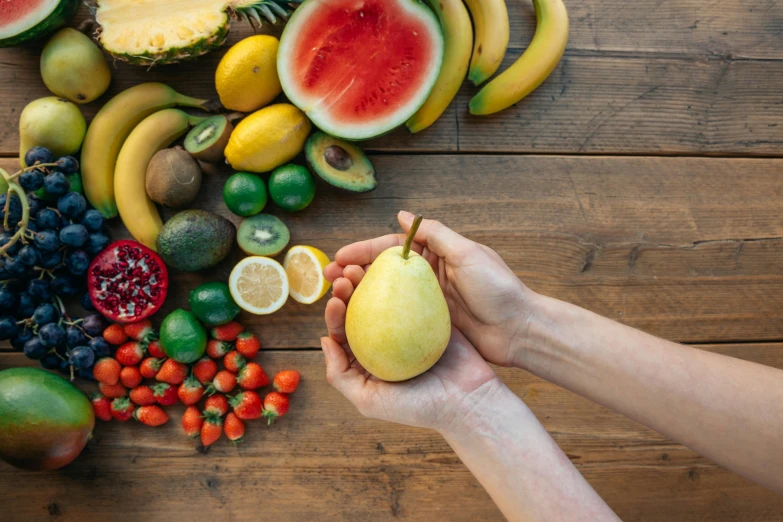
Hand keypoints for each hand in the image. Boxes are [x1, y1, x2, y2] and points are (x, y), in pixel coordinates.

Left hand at [321, 263, 497, 430]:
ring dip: (370, 281)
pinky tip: (392, 269)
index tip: (334, 301)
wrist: (469, 400)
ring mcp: (408, 328)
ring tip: (360, 267)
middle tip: (345, 276)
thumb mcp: (369, 401)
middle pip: (362, 310)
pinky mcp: (431, 316)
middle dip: (348, 291)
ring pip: (384, 298)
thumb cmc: (419, 407)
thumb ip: (340, 375)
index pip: (345, 332)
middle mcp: (386, 343)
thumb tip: (324, 341)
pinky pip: (412, 295)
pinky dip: (400, 281)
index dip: (335, 314)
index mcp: (368, 361)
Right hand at [324, 211, 530, 367]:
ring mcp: (428, 301)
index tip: (340, 258)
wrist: (520, 330)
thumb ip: (435, 234)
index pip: (391, 249)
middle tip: (328, 280)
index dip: (364, 251)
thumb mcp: (468, 253)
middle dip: (355, 272)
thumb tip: (402, 215)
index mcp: (437, 254)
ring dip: (361, 296)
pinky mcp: (431, 324)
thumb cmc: (497, 289)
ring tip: (336, 300)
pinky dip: (377, 318)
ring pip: (386, 295)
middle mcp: (429, 276)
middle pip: (383, 272)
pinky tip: (358, 324)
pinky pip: (398, 319)